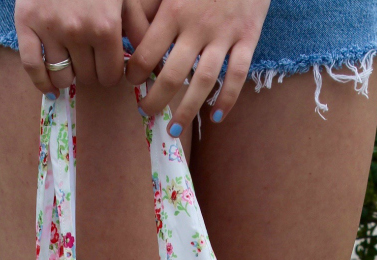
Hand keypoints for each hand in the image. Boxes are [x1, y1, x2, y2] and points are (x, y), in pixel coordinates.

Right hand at [15, 0, 153, 93]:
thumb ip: (139, 30)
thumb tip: (154, 66)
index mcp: (105, 27)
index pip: (110, 76)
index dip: (110, 73)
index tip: (107, 64)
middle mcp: (78, 31)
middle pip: (87, 78)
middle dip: (90, 71)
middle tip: (88, 56)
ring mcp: (50, 29)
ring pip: (62, 77)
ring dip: (68, 74)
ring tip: (71, 60)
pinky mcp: (26, 24)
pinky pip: (32, 67)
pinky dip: (41, 82)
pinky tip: (50, 87)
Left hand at [126, 0, 270, 132]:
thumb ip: (150, 5)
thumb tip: (128, 31)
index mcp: (173, 10)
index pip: (146, 52)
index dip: (134, 73)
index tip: (131, 82)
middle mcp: (197, 25)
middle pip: (171, 74)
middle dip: (155, 99)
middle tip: (145, 112)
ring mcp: (224, 34)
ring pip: (203, 81)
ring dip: (187, 110)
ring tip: (174, 129)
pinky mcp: (248, 36)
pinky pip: (237, 75)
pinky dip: (227, 99)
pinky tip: (216, 117)